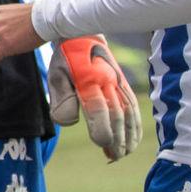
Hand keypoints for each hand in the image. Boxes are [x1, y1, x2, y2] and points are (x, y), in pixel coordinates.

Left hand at [50, 35, 142, 161]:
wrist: (83, 34)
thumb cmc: (66, 60)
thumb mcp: (55, 76)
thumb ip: (60, 100)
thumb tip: (68, 123)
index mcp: (90, 80)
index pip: (99, 108)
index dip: (102, 127)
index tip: (101, 144)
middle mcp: (109, 82)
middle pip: (117, 114)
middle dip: (118, 138)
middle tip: (114, 156)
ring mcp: (120, 83)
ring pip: (129, 113)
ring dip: (129, 136)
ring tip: (122, 154)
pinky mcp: (125, 85)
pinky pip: (134, 108)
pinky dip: (135, 126)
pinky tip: (132, 142)